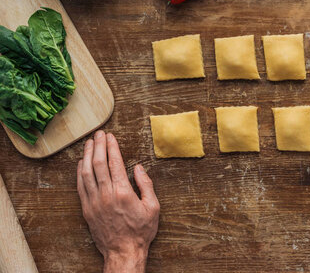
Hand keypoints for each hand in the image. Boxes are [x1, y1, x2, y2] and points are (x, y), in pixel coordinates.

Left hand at [77, 131, 159, 272]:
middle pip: (98, 164)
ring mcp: (94, 202)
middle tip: (99, 134)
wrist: (123, 252)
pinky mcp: (87, 209)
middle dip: (98, 146)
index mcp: (123, 192)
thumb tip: (139, 168)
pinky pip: (80, 186)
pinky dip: (79, 172)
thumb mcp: (152, 207)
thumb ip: (146, 185)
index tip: (111, 136)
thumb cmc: (140, 231)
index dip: (112, 147)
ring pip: (86, 173)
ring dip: (86, 155)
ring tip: (88, 143)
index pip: (115, 163)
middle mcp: (106, 195)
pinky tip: (81, 163)